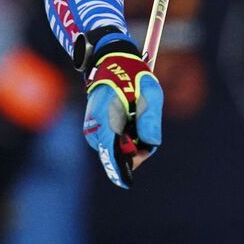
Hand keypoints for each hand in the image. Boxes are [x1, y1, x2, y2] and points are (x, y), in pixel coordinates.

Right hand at [82, 33, 162, 188]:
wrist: (110, 61)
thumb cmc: (131, 75)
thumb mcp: (149, 93)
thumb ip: (150, 119)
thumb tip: (151, 144)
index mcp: (105, 120)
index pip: (111, 154)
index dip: (121, 169)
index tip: (127, 182)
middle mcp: (94, 129)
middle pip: (116, 154)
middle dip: (134, 150)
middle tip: (145, 132)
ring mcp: (92, 130)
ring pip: (115, 148)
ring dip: (130, 141)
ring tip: (135, 116)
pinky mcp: (94, 129)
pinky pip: (111, 141)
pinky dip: (123, 136)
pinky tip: (128, 119)